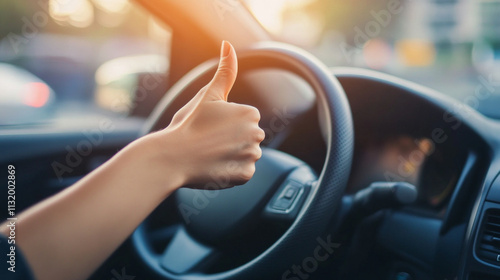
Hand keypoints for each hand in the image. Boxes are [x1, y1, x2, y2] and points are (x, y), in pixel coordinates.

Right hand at [147, 41, 264, 189]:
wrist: (171, 157)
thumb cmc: (188, 124)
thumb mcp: (208, 95)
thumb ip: (225, 70)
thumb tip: (228, 44)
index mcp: (250, 114)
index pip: (246, 119)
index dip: (227, 123)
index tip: (211, 127)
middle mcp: (256, 134)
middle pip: (248, 136)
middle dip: (232, 139)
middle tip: (209, 141)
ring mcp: (251, 156)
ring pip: (246, 154)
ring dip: (232, 155)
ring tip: (211, 154)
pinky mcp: (245, 175)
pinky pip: (243, 172)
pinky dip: (231, 171)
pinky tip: (215, 166)